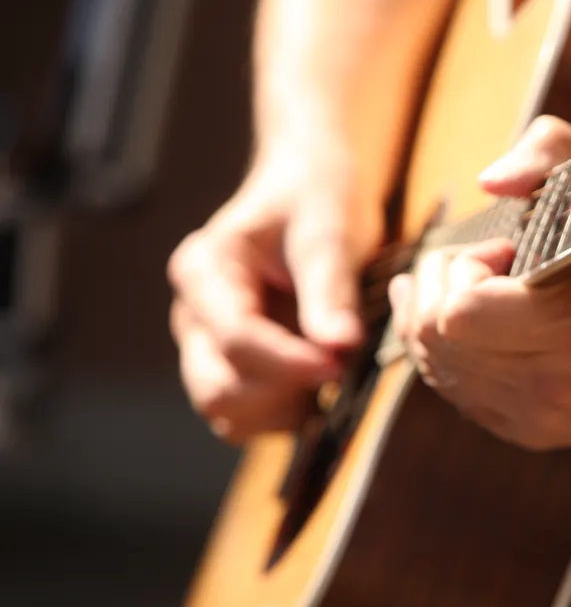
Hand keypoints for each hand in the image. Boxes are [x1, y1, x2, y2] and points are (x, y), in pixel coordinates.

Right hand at [168, 141, 383, 441]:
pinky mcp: (231, 367)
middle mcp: (192, 315)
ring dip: (284, 409)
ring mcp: (206, 346)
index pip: (235, 337)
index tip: (340, 361)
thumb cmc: (317, 199)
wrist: (311, 190)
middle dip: (282, 391)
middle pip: (217, 387)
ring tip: (331, 369)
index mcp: (204, 270)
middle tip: (340, 366)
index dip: (289, 361)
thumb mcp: (329, 231)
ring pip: (227, 412)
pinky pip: (247, 416)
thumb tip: (339, 346)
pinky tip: (322, 383)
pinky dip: (285, 413)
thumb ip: (331, 289)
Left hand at [389, 116, 570, 449]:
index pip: (456, 313)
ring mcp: (548, 420)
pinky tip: (484, 323)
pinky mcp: (543, 433)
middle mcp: (558, 391)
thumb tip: (490, 180)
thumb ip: (555, 156)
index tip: (507, 245)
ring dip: (440, 320)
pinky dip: (457, 354)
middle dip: (438, 287)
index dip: (461, 266)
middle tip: (486, 258)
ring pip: (440, 373)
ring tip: (480, 283)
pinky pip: (464, 396)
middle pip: (434, 345)